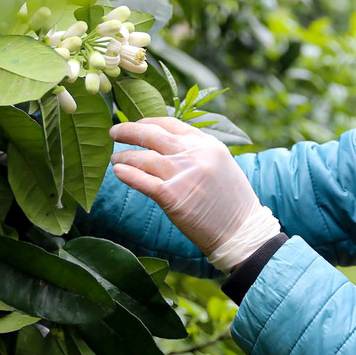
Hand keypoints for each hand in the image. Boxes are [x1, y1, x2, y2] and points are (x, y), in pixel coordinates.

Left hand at [109, 117, 278, 270]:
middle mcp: (194, 154)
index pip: (171, 124)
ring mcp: (182, 174)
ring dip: (124, 157)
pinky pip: (142, 180)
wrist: (242, 232)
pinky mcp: (172, 196)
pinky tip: (118, 172)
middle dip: (128, 131)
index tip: (136, 126)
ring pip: (143, 158)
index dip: (149, 122)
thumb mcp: (221, 165)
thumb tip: (169, 146)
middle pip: (152, 134)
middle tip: (114, 133)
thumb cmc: (232, 203)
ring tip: (115, 159)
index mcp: (207, 144)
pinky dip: (127, 174)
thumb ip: (198, 152)